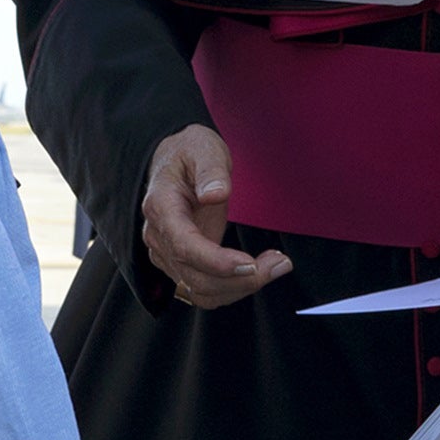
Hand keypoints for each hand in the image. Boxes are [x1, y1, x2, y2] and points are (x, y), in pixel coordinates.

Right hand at [142, 126, 290, 307]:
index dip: (216, 263)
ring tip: (276, 265)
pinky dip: (233, 288)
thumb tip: (215, 194)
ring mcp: (168, 254)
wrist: (175, 161)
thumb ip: (210, 170)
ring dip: (240, 288)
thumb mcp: (203, 148)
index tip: (251, 264)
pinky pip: (205, 290)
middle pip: (195, 278)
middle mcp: (159, 237)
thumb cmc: (190, 152)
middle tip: (280, 263)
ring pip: (201, 291)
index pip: (184, 246)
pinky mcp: (182, 264)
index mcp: (161, 207)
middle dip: (239, 280)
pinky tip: (258, 271)